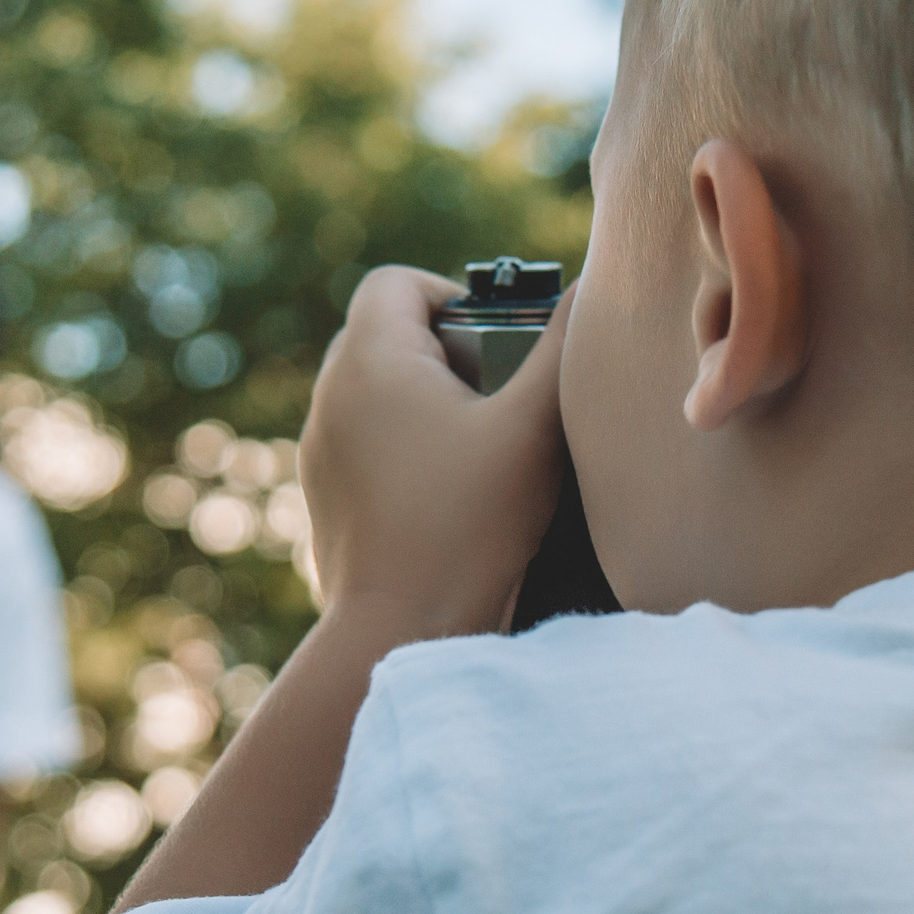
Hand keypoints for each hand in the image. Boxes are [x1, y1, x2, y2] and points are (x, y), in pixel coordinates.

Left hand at [301, 266, 569, 637]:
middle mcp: (330, 395)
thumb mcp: (532, 429)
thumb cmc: (467, 527)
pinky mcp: (324, 496)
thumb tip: (594, 286)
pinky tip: (451, 493)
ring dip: (426, 402)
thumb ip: (563, 349)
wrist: (399, 632)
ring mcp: (320, 449)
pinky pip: (364, 443)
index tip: (497, 344)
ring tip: (481, 448)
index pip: (396, 282)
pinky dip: (405, 448)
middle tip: (501, 397)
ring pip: (375, 391)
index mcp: (369, 360)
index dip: (451, 295)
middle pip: (386, 333)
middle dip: (447, 352)